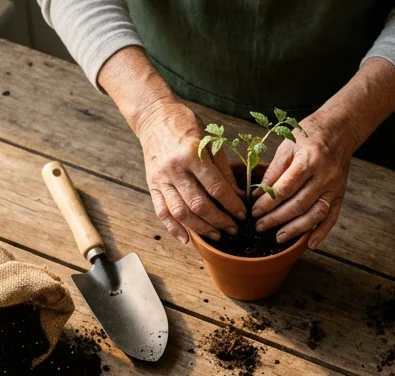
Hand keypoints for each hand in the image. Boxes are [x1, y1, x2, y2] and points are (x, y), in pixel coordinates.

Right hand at [135, 98, 244, 243]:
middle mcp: (175, 169)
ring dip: (201, 228)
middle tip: (233, 229)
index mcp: (193, 154)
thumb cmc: (186, 125)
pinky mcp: (152, 185)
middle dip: (219, 220)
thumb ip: (223, 170)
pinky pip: (162, 212)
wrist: (154, 117)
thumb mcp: (210, 141)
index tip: (242, 214)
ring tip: (216, 235)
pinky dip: (174, 229)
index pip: (216, 187)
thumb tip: (238, 195)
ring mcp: (161, 179)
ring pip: (181, 213)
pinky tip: (187, 239)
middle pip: (199, 204)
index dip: (231, 204)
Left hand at [251, 115, 350, 248]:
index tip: (255, 211)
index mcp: (309, 159)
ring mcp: (334, 187)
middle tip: (260, 226)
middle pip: (299, 204)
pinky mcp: (340, 195)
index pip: (285, 188)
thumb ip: (273, 172)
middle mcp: (325, 176)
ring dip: (296, 230)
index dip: (268, 203)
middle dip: (277, 219)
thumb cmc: (309, 135)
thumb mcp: (287, 146)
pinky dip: (321, 233)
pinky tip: (309, 244)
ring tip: (278, 237)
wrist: (340, 130)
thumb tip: (258, 196)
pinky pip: (332, 218)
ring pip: (315, 214)